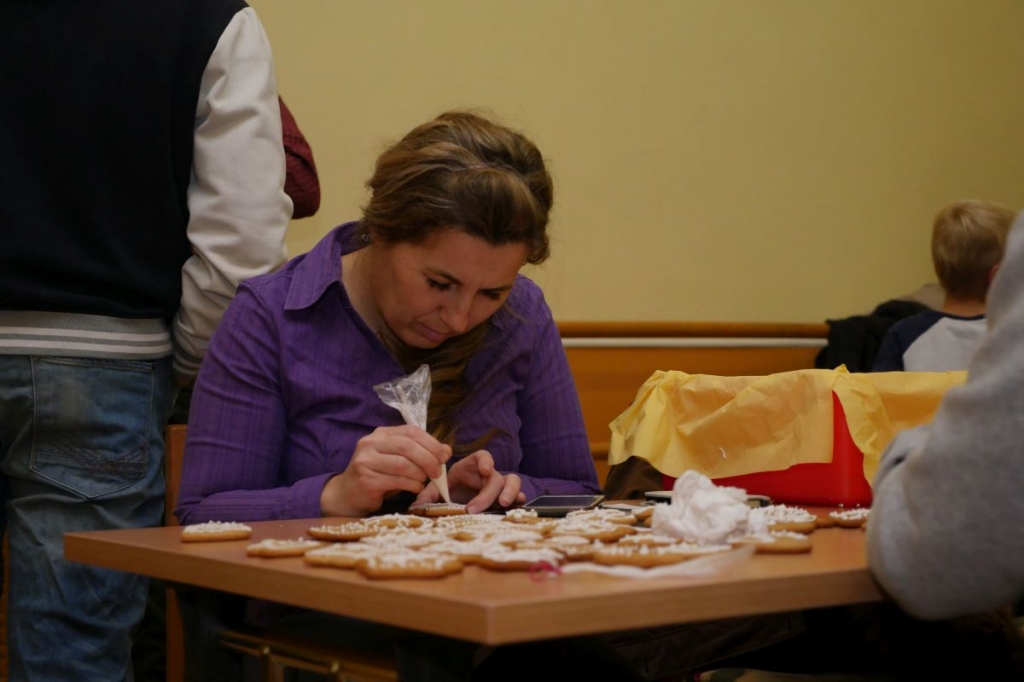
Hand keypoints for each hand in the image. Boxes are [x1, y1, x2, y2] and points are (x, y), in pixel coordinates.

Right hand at [320, 425, 450, 516]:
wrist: (348, 495)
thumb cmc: (379, 476)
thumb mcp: (399, 459)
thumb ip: (420, 452)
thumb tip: (446, 450)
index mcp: (381, 434)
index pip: (410, 431)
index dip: (431, 442)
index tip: (445, 455)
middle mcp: (370, 443)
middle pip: (407, 446)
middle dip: (428, 459)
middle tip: (438, 472)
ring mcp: (365, 461)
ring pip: (403, 464)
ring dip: (420, 475)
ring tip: (423, 481)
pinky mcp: (365, 479)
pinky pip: (396, 481)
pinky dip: (411, 485)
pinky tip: (414, 488)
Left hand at [413, 450, 525, 513]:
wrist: (457, 501)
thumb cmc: (449, 491)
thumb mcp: (437, 491)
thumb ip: (428, 495)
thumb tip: (416, 505)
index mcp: (472, 467)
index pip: (483, 456)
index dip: (485, 461)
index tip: (484, 470)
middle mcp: (488, 475)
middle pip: (496, 476)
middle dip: (488, 493)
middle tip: (475, 508)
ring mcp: (499, 487)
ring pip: (513, 482)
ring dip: (511, 492)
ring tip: (505, 504)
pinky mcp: (504, 499)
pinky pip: (517, 497)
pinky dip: (519, 501)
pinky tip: (516, 508)